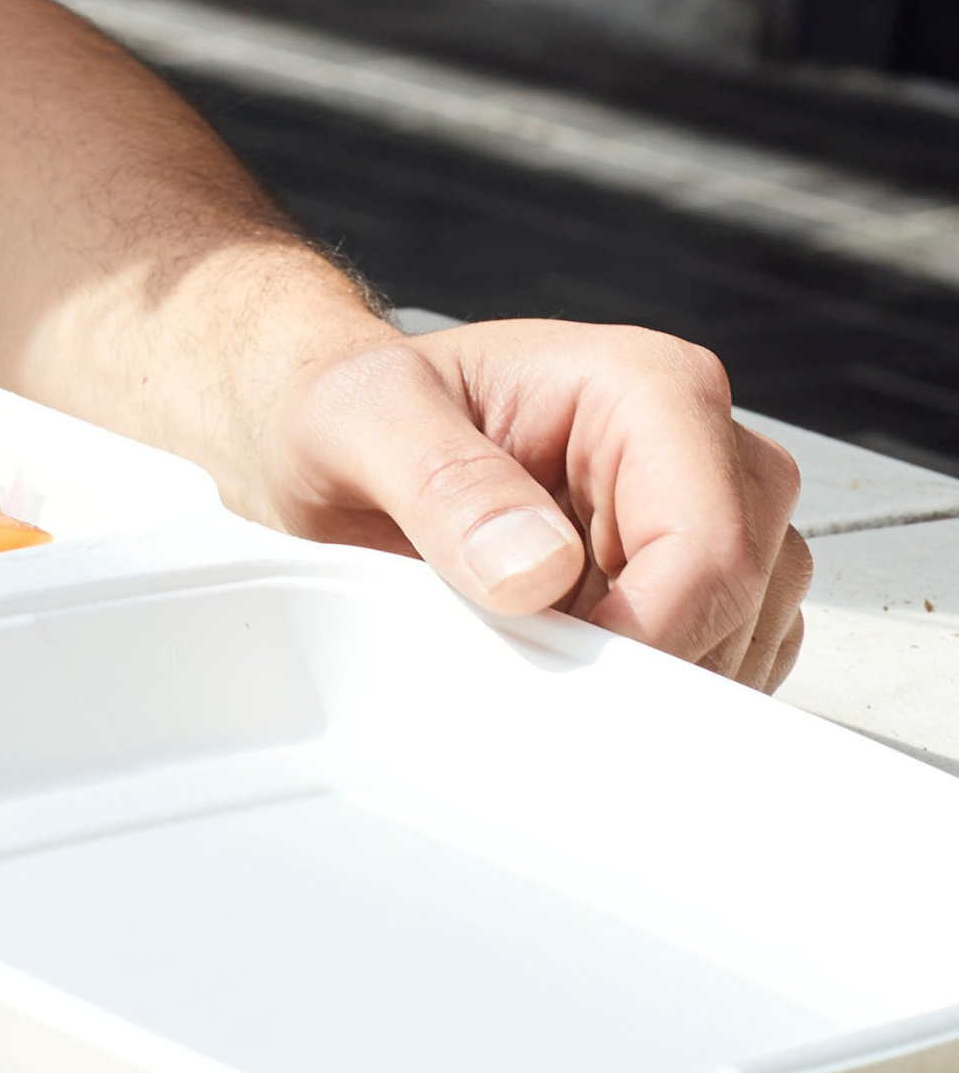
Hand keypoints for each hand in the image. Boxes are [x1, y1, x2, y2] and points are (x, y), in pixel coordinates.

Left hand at [262, 319, 808, 686]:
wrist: (333, 439)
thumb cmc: (349, 410)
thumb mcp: (359, 421)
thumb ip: (441, 480)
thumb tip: (538, 568)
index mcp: (650, 387)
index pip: (710, 549)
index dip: (646, 636)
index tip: (551, 671)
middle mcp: (701, 446)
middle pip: (737, 605)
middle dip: (639, 663)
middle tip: (519, 662)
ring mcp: (709, 516)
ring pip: (740, 642)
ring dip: (637, 676)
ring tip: (519, 636)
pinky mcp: (693, 579)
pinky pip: (716, 662)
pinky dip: (641, 685)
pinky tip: (551, 650)